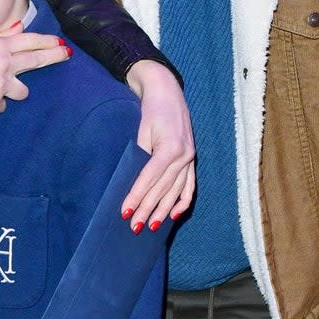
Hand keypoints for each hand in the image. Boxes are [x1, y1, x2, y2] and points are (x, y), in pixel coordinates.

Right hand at [0, 24, 69, 113]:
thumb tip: (16, 34)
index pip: (29, 41)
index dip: (46, 42)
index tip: (60, 43)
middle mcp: (3, 62)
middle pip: (35, 60)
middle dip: (54, 56)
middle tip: (66, 54)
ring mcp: (0, 83)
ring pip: (21, 91)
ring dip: (12, 91)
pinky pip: (0, 105)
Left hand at [123, 59, 195, 228]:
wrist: (168, 91)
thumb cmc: (152, 110)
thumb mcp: (143, 131)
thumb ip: (142, 156)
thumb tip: (134, 183)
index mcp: (170, 147)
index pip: (150, 178)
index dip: (137, 196)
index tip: (125, 212)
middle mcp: (184, 155)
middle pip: (163, 189)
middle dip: (148, 209)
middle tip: (134, 227)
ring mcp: (191, 158)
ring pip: (176, 191)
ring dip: (163, 211)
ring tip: (152, 227)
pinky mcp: (192, 158)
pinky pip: (190, 185)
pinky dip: (183, 201)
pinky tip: (174, 215)